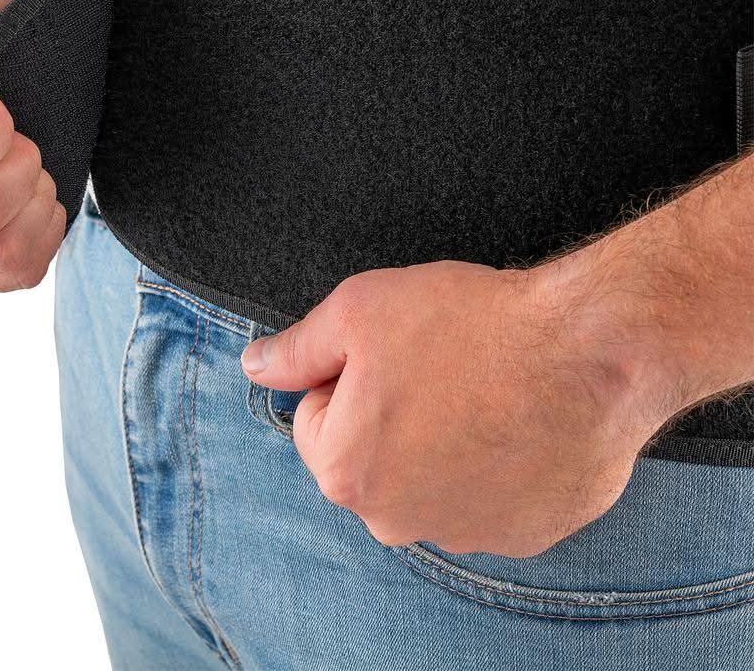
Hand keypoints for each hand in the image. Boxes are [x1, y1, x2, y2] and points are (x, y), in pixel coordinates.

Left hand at [241, 261, 677, 556]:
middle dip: (390, 414)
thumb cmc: (468, 325)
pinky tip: (519, 420)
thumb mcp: (358, 311)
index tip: (394, 352)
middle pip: (369, 455)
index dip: (348, 374)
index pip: (315, 418)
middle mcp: (396, 520)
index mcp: (345, 470)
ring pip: (427, 477)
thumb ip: (297, 348)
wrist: (590, 351)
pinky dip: (494, 462)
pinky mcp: (523, 535)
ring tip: (484, 390)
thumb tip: (256, 367)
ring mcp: (464, 533)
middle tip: (439, 366)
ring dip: (443, 441)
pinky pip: (485, 494)